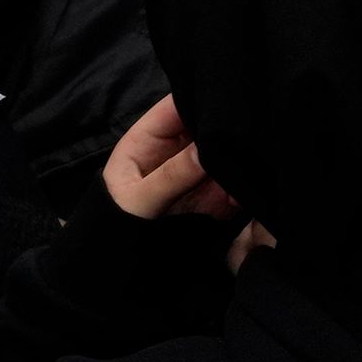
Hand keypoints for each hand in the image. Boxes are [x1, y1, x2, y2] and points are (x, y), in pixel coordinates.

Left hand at [102, 94, 240, 222]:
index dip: (200, 97)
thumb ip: (169, 176)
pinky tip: (241, 195)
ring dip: (240, 159)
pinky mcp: (217, 194)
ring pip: (228, 153)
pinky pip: (237, 183)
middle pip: (209, 125)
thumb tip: (205, 151)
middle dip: (227, 129)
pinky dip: (245, 187)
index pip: (177, 105)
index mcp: (150, 138)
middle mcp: (178, 149)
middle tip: (245, 135)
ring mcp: (199, 171)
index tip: (226, 98)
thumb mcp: (136, 201)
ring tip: (245, 169)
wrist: (121, 265)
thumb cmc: (116, 224)